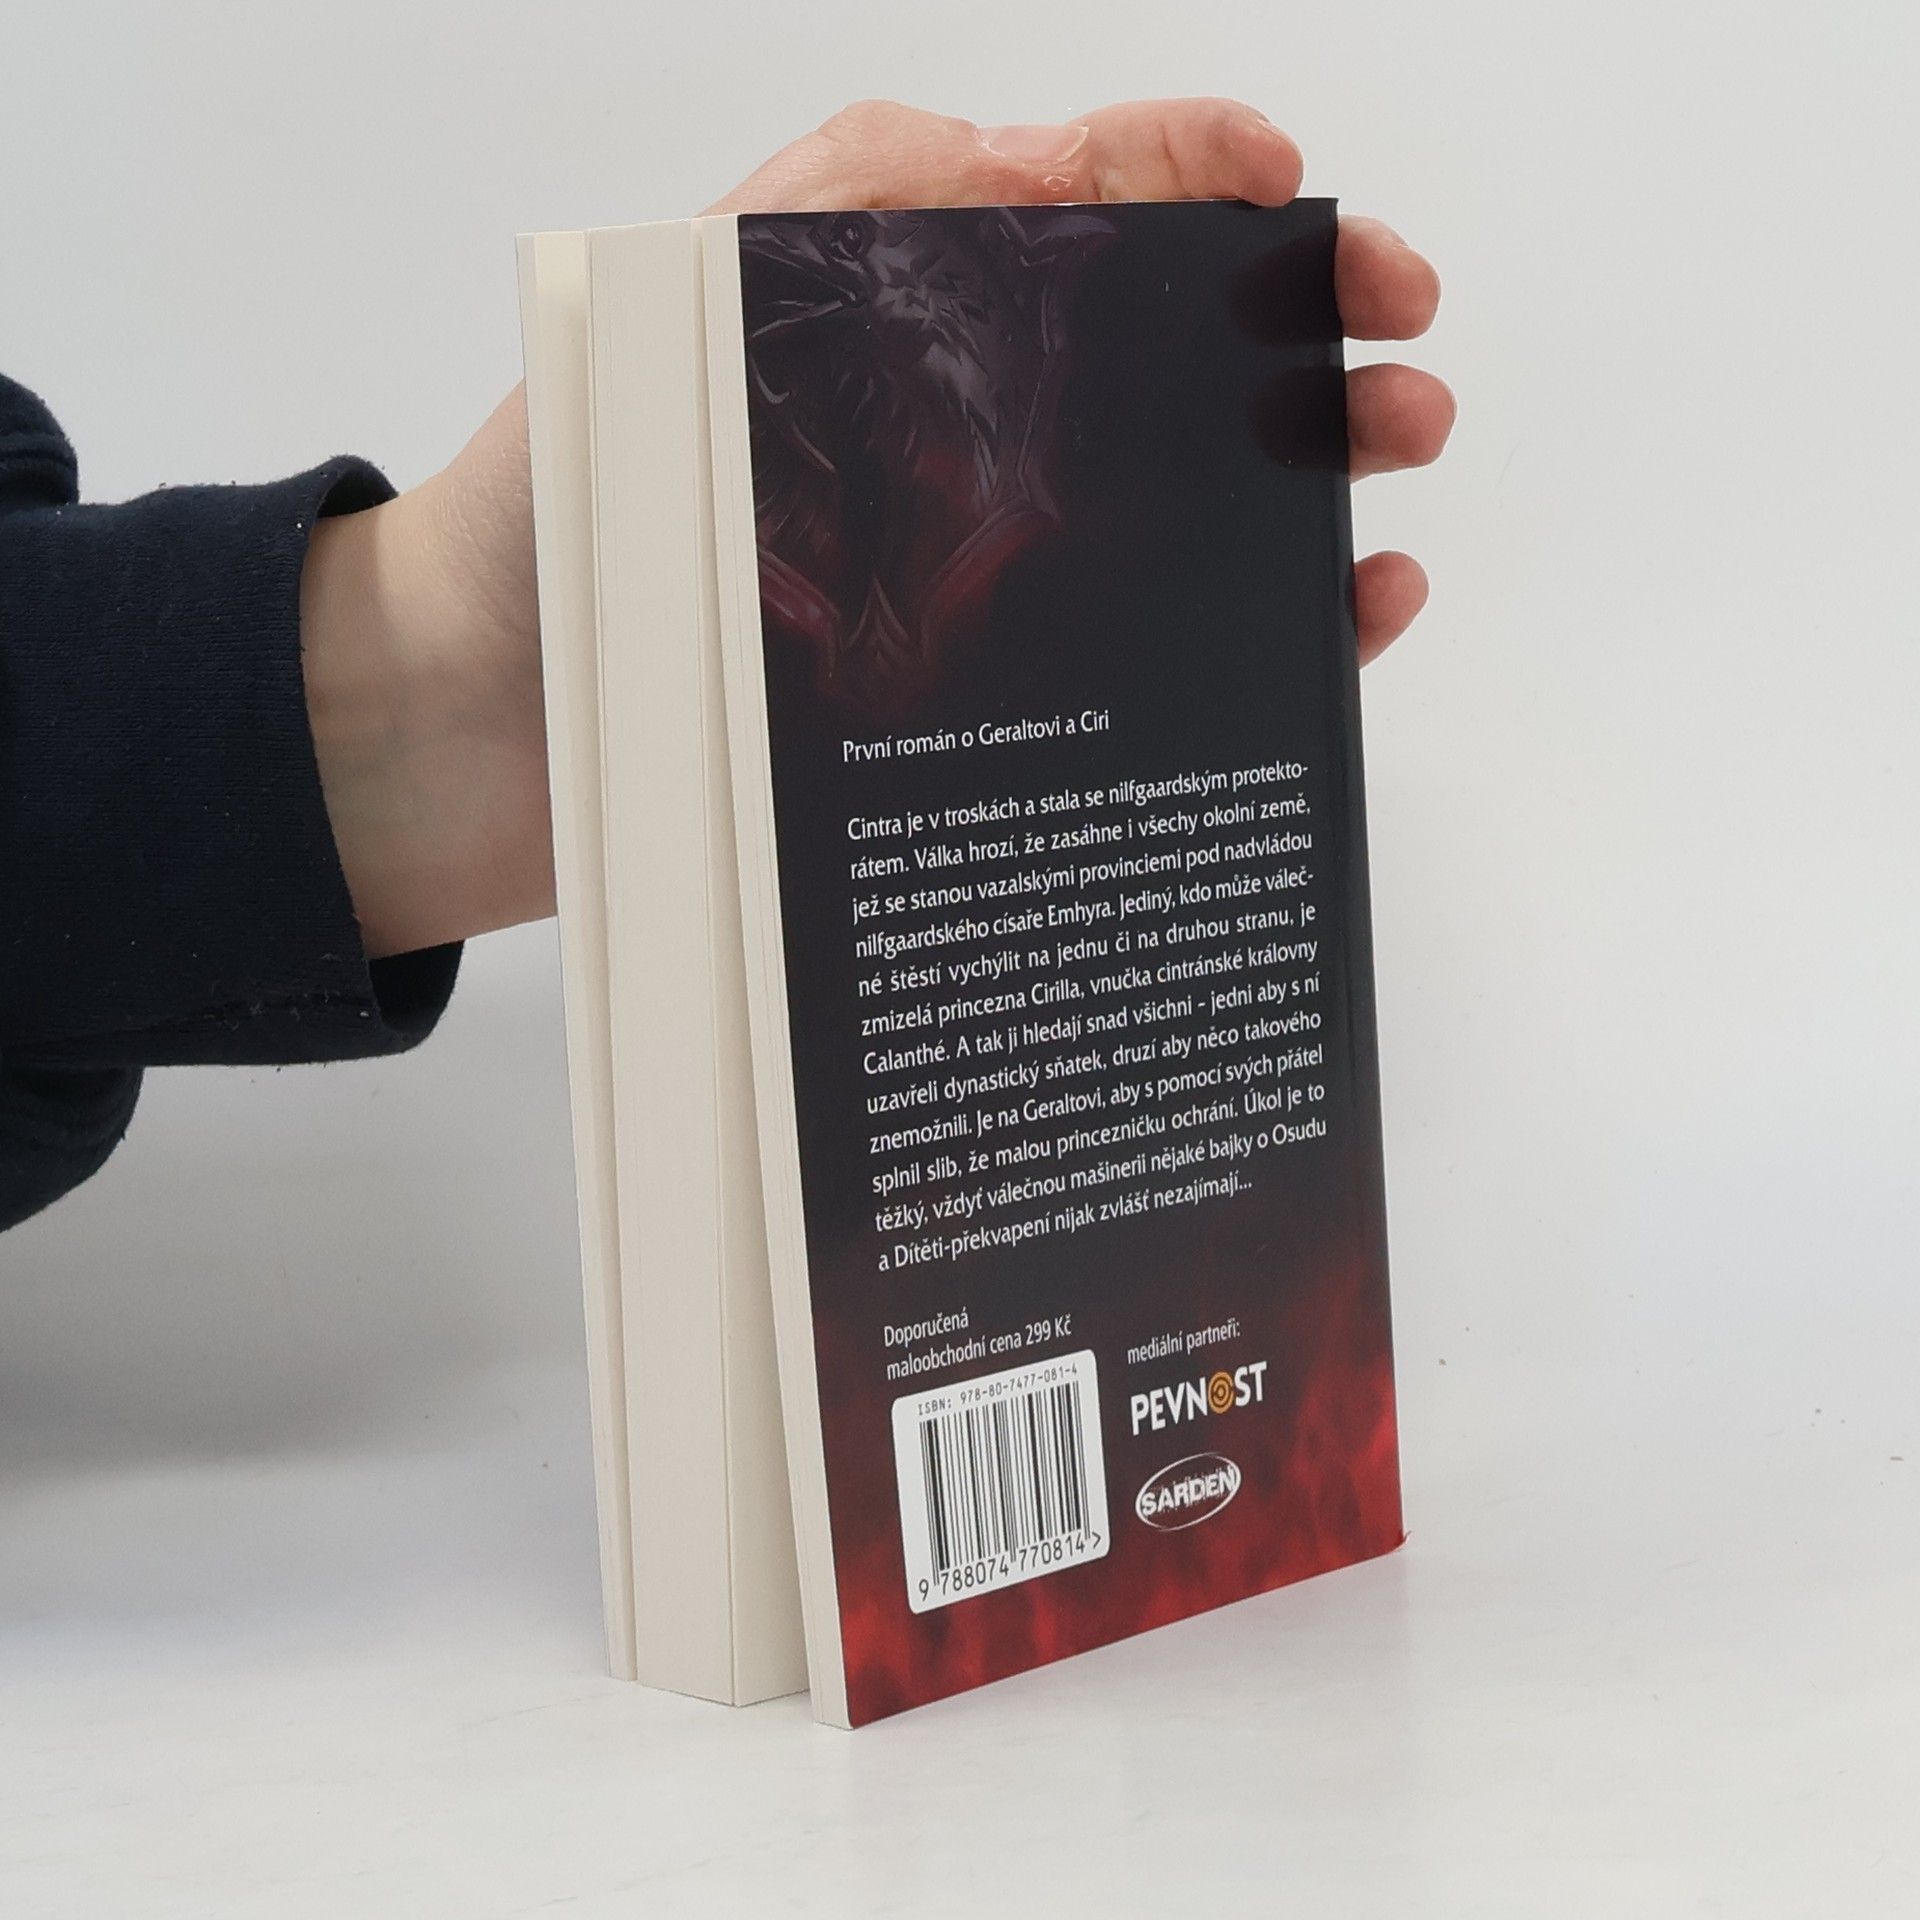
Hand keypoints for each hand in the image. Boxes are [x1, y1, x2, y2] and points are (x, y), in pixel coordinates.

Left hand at [302, 99, 1450, 957]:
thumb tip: (1046, 165)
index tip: (1301, 192)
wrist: (472, 735)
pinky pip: (1143, 650)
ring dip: (1304, 471)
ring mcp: (969, 569)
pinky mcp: (980, 699)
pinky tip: (1344, 611)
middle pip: (1160, 359)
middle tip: (1401, 352)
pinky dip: (1251, 627)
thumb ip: (845, 207)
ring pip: (1177, 502)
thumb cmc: (546, 516)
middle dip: (1298, 334)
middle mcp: (945, 435)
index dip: (1205, 177)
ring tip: (1397, 461)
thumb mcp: (674, 309)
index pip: (1077, 206)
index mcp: (889, 312)